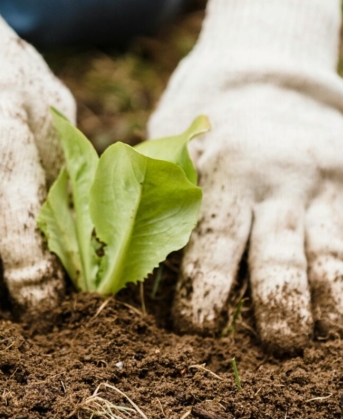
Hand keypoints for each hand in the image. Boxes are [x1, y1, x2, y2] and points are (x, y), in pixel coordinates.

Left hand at [148, 0, 342, 352]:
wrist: (268, 73)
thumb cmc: (206, 130)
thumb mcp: (173, 147)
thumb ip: (145, 195)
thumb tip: (100, 261)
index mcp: (217, 173)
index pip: (208, 240)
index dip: (201, 287)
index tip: (193, 329)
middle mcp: (271, 182)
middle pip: (272, 254)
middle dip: (273, 303)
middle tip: (275, 345)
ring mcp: (317, 185)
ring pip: (326, 252)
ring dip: (323, 300)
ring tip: (316, 337)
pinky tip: (342, 319)